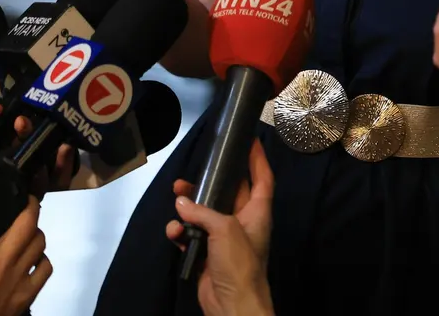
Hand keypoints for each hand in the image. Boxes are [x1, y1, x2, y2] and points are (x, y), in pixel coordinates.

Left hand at [0, 104, 75, 195]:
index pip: (18, 136)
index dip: (23, 126)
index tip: (20, 120)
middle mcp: (9, 166)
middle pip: (35, 148)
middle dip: (40, 135)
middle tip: (30, 129)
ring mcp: (19, 186)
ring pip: (46, 166)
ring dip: (58, 154)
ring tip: (60, 144)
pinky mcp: (25, 203)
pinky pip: (48, 187)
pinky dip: (61, 172)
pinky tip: (62, 158)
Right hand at [0, 162, 49, 315]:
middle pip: (27, 219)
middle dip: (28, 202)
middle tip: (21, 198)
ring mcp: (17, 279)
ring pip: (41, 240)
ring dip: (35, 231)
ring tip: (25, 229)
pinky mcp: (27, 295)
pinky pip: (46, 267)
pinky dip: (41, 260)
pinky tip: (32, 259)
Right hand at [166, 141, 274, 315]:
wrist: (232, 304)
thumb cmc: (239, 263)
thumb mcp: (225, 229)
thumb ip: (203, 212)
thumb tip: (181, 203)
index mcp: (258, 212)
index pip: (263, 178)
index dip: (258, 159)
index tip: (251, 140)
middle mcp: (242, 221)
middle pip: (228, 192)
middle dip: (209, 182)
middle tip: (190, 175)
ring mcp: (224, 238)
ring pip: (204, 213)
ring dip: (188, 207)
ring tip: (176, 200)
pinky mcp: (207, 253)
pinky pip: (191, 235)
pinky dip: (181, 232)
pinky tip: (175, 233)